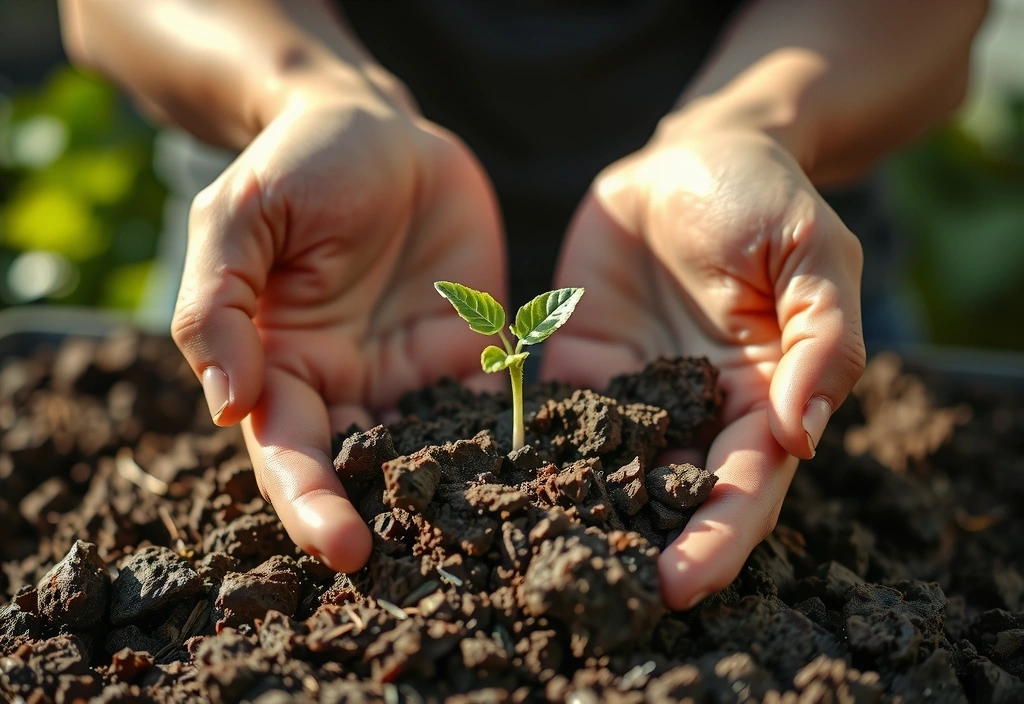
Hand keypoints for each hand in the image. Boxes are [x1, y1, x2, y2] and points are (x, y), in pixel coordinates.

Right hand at [171, 84, 504, 571]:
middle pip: (363, 475)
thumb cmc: (297, 166)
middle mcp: (349, 388)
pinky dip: (516, 440)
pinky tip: (550, 471)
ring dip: (459, 497)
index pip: (290, 455)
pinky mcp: (474, 350)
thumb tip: (227, 407)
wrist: (378, 128)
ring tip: (500, 539)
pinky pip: (495, 406)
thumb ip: (220, 305)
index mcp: (282, 368)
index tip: (343, 547)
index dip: (311, 504)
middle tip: (424, 570)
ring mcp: (414, 375)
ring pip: (433, 455)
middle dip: (389, 524)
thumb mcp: (239, 217)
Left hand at [542, 105, 865, 608]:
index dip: (720, 535)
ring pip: (611, 473)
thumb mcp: (813, 252)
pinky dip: (534, 457)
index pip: (747, 484)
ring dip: (585, 516)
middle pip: (676, 497)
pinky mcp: (579, 370)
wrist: (688, 156)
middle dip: (648, 547)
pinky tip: (497, 489)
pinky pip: (555, 421)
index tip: (684, 581)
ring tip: (541, 558)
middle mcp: (698, 412)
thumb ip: (822, 338)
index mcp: (766, 398)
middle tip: (607, 594)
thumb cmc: (765, 198)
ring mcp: (634, 396)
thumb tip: (800, 433)